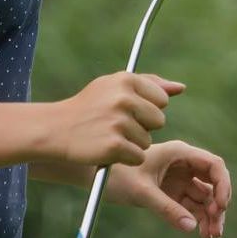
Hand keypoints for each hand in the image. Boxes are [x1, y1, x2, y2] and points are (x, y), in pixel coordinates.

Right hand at [48, 73, 184, 166]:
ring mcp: (118, 122)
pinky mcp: (114, 146)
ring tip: (108, 135)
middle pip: (159, 121)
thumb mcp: (114, 86)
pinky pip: (138, 157)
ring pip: (148, 141)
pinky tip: (107, 150)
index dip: (147, 108)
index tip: (127, 110)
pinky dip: (126, 158)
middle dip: (143, 126)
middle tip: (116, 125)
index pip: (161, 99)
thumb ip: (150, 84)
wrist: (56, 129)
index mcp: (126, 80)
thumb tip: (180, 88)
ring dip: (132, 143)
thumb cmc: (89, 107)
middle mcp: (123, 98)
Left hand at [107, 140, 230, 237]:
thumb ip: (166, 209)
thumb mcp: (142, 192)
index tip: (221, 207)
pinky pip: (193, 206)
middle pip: (213, 183)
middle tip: (215, 229)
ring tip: (210, 237)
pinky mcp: (172, 192)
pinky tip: (202, 234)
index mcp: (179, 153)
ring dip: (210, 216)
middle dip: (218, 205)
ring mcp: (179, 178)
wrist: (95, 176)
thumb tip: (191, 228)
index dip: (223, 185)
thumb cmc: (116, 176)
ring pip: (205, 197)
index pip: (214, 165)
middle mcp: (183, 164)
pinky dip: (199, 219)